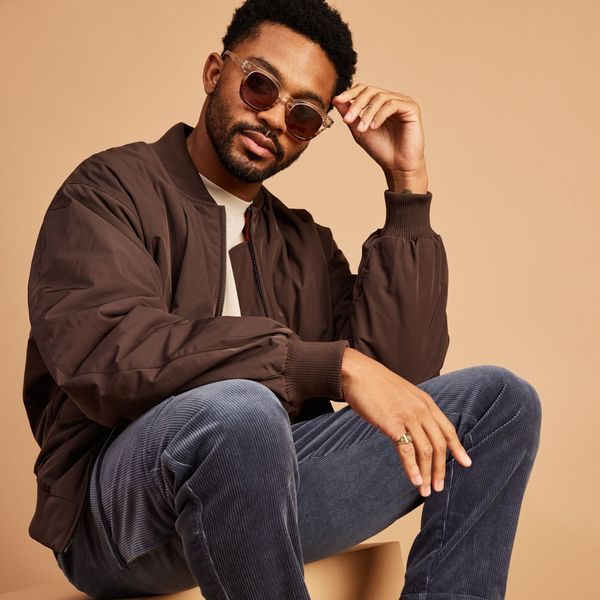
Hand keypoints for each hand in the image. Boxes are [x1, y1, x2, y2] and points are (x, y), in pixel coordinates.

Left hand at [332, 84, 427, 191]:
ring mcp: (403, 102)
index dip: (350, 93)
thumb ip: (350, 114)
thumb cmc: (380, 149)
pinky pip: (393, 104)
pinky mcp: (412, 108)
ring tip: (362, 129)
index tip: (337, 100)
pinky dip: (380, 114)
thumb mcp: (359, 130)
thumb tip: (335, 100)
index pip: (364, 90)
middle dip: (357, 104)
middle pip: (371, 91)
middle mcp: (392, 99)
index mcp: (380, 103)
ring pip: (381, 97)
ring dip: (368, 113)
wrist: (397, 165)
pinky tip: (374, 126)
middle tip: (347, 119)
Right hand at [341, 347, 471, 496]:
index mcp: (426, 402)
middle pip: (439, 444)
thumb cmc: (375, 385)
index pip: (447, 429)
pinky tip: (415, 480)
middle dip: (441, 469)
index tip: (465, 463)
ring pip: (425, 451)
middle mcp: (421, 410)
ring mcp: (408, 416)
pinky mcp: (392, 423)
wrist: (357, 373)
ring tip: (425, 490)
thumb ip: (413, 408)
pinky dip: (412, 468)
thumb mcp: (403, 394)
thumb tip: (416, 427)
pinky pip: (406, 451)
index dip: (457, 448)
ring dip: (427, 474)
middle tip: (438, 487)